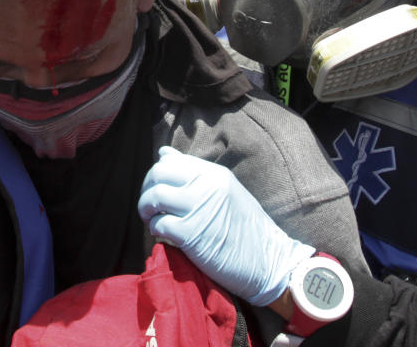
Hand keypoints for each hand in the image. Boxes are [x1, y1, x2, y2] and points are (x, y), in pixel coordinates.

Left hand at [138, 146, 314, 305]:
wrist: (270, 263)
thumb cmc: (246, 229)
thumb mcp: (224, 192)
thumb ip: (194, 173)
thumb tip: (163, 153)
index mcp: (215, 174)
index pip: (170, 161)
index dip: (156, 176)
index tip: (159, 191)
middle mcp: (207, 186)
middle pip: (157, 174)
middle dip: (146, 191)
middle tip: (150, 208)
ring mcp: (200, 209)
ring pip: (154, 197)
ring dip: (146, 211)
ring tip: (153, 221)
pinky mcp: (192, 235)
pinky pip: (159, 224)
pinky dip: (156, 230)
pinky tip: (165, 236)